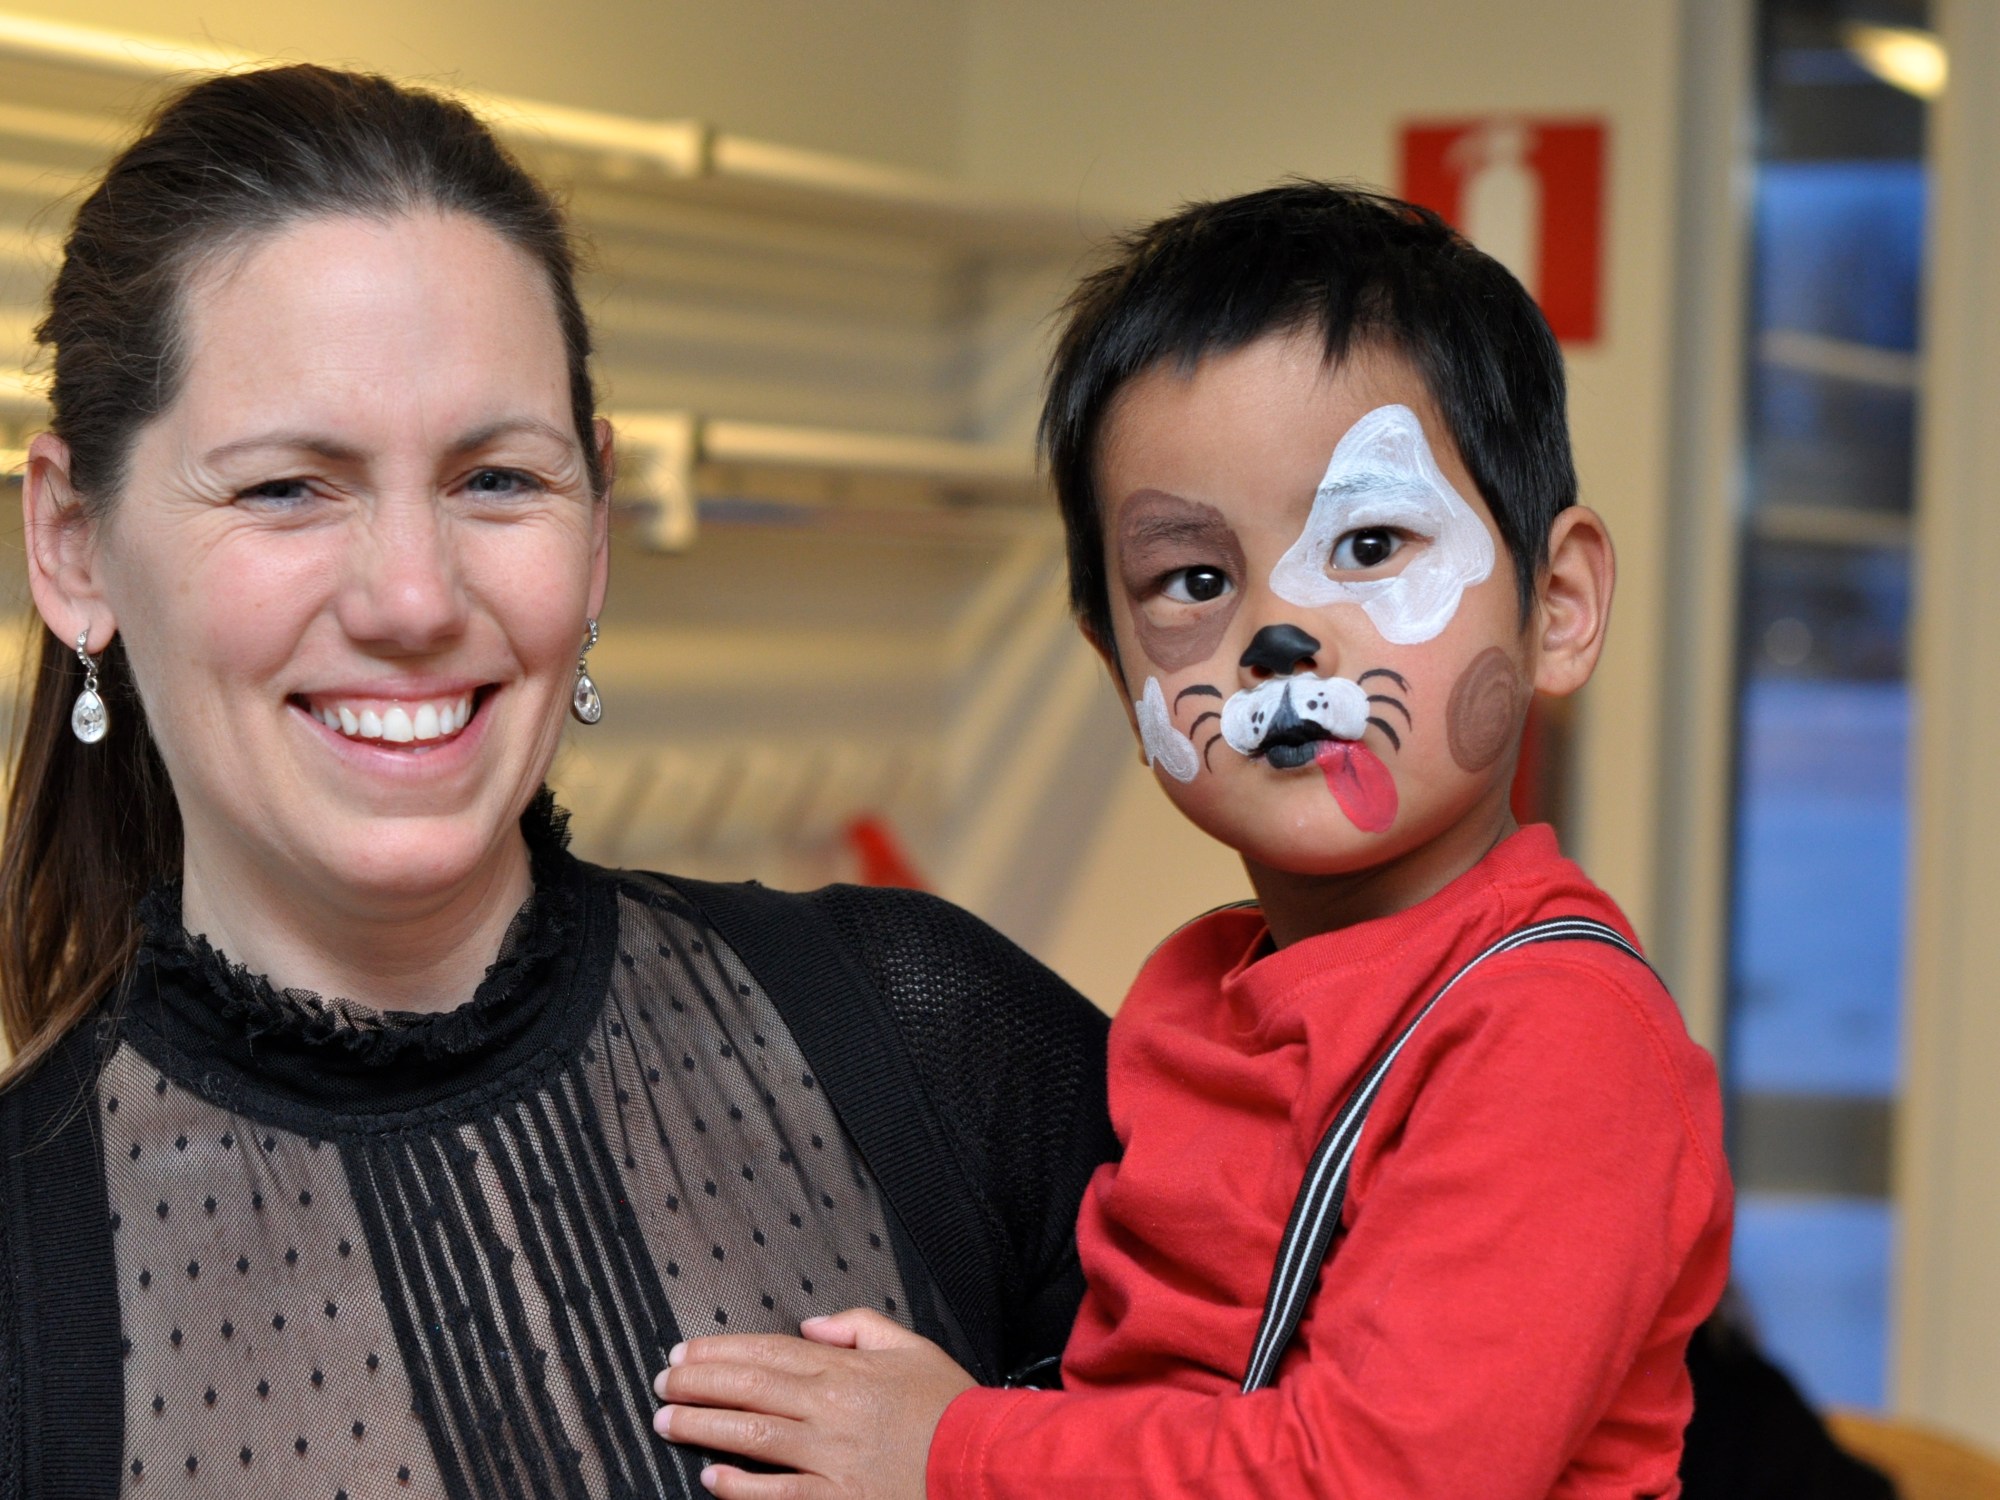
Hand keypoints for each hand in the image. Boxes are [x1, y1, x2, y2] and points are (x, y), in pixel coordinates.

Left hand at [653, 1308, 975, 1499]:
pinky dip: (739, 1486)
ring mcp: (829, 1459)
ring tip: (667, 1421)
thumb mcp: (911, 1347)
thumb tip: (810, 1325)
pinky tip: (711, 1477)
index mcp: (846, 1370)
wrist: (983, 1466)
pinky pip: (775, 1494)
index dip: (718, 1351)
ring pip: (749, 1436)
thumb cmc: (948, 1411)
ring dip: (701, 1426)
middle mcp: (830, 1410)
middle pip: (747, 1389)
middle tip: (661, 1383)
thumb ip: (858, 1326)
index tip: (684, 1352)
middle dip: (696, 1383)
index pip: (766, 1352)